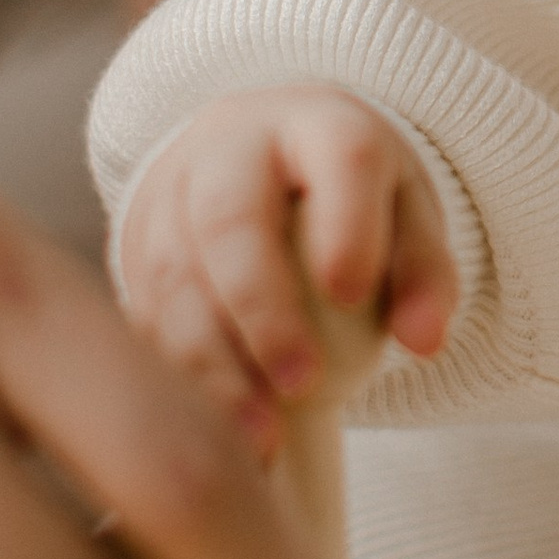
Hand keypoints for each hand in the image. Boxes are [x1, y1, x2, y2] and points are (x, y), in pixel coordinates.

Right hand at [122, 89, 457, 424]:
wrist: (259, 156)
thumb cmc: (349, 199)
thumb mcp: (403, 215)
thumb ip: (424, 274)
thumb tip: (426, 341)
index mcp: (321, 124)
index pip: (339, 156)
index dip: (345, 223)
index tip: (352, 293)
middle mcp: (235, 144)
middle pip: (232, 216)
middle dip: (263, 307)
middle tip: (303, 384)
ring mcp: (172, 189)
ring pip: (174, 271)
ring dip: (211, 360)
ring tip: (260, 434)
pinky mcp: (132, 241)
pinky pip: (143, 309)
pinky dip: (175, 374)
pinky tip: (212, 430)